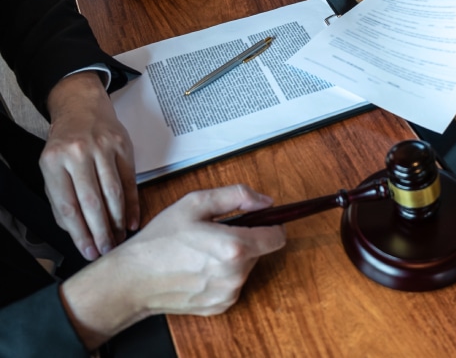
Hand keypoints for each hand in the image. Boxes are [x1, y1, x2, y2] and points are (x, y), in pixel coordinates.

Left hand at [39, 71, 137, 260]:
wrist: (82, 107)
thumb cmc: (66, 142)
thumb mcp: (52, 166)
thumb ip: (60, 196)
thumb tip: (76, 230)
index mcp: (53, 162)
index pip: (67, 205)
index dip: (78, 232)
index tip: (87, 250)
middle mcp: (78, 154)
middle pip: (91, 201)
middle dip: (100, 231)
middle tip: (105, 250)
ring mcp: (102, 149)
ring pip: (112, 192)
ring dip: (117, 220)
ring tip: (118, 239)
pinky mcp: (123, 147)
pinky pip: (129, 181)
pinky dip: (132, 203)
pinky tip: (131, 220)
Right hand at [60, 184, 286, 349]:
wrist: (132, 280)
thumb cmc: (159, 241)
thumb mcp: (195, 203)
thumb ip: (236, 196)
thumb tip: (265, 201)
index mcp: (234, 248)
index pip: (277, 237)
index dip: (271, 224)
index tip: (260, 219)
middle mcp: (235, 275)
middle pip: (260, 250)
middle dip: (245, 238)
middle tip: (215, 232)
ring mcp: (228, 293)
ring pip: (246, 267)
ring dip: (233, 257)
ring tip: (202, 250)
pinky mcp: (219, 306)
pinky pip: (233, 284)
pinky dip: (222, 274)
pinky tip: (198, 268)